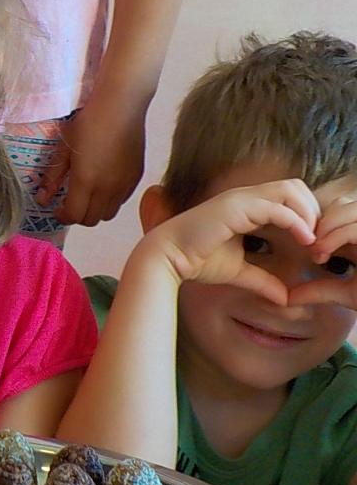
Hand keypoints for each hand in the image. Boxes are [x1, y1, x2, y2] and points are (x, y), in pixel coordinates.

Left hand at [37, 93, 146, 225]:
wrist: (121, 106)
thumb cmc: (88, 122)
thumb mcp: (63, 148)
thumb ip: (52, 177)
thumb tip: (42, 200)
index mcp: (86, 181)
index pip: (74, 216)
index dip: (63, 217)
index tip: (57, 210)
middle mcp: (107, 189)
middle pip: (91, 220)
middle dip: (78, 216)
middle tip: (70, 203)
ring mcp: (124, 185)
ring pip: (108, 214)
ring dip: (95, 210)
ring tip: (88, 195)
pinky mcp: (136, 177)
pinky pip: (122, 200)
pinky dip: (110, 200)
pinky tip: (104, 184)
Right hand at [143, 179, 318, 300]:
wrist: (167, 259)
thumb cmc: (196, 261)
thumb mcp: (239, 272)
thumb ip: (263, 281)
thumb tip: (284, 299)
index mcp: (246, 205)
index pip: (287, 196)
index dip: (305, 215)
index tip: (311, 243)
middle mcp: (246, 196)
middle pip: (295, 185)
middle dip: (312, 209)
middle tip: (317, 238)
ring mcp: (241, 198)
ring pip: (291, 189)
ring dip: (308, 213)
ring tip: (311, 239)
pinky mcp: (236, 207)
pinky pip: (277, 208)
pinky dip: (296, 222)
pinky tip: (303, 240)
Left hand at [289, 192, 356, 309]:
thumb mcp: (344, 292)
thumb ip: (318, 290)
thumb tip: (288, 298)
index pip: (340, 208)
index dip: (321, 223)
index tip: (310, 248)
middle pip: (343, 202)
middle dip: (322, 222)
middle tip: (312, 248)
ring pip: (349, 208)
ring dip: (328, 228)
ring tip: (318, 252)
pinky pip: (356, 226)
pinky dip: (336, 236)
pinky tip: (324, 254)